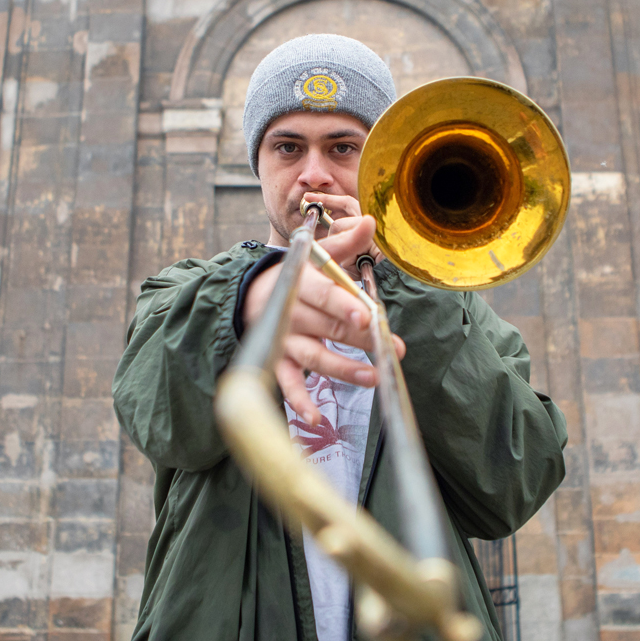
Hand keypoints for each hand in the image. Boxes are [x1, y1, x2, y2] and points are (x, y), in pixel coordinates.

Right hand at [242, 212, 405, 424]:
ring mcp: (283, 339)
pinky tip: (316, 419)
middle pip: (328, 327)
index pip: (324, 293)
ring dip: (342, 370)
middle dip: (361, 340)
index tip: (366, 316)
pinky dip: (299, 402)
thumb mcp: (316, 259)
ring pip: (314, 357)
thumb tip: (371, 221)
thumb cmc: (295, 278)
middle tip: (392, 350)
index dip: (344, 304)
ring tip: (372, 379)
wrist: (247, 296)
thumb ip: (344, 244)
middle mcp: (291, 312)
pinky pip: (288, 385)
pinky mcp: (278, 362)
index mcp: (302, 283)